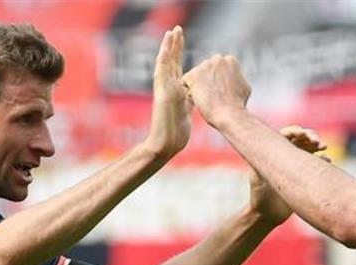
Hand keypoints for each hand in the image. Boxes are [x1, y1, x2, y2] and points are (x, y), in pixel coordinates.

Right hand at [144, 26, 191, 159]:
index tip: (181, 40)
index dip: (178, 53)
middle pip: (171, 61)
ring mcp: (164, 89)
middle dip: (174, 45)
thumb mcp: (185, 112)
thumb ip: (188, 101)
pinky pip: (161, 72)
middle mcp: (168, 87)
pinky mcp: (162, 93)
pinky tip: (165, 47)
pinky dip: (163, 58)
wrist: (165, 145)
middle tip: (177, 29)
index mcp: (175, 91)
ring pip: (165, 63)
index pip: (177, 67)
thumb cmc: (175, 134)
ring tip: (171, 32)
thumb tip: (195, 94)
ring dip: (168, 47)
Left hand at [182, 54, 250, 127]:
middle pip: (206, 70)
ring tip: (207, 100)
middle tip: (212, 97)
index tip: (221, 93)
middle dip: (207, 81)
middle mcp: (217, 59)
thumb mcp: (243, 87)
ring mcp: (204, 66)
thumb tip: (233, 78)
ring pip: (196, 76)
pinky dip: (190, 92)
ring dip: (198, 87)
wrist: (229, 114)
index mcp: (230, 60)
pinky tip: (199, 101)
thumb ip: (236, 78)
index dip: (218, 82)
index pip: (218, 69)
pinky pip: (186, 83)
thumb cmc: (238, 104)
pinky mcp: (193, 75)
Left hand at [248, 125, 328, 224]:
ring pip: (310, 148)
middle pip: (300, 139)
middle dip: (310, 137)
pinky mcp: (304, 175)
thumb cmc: (259, 196)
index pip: (286, 135)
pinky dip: (322, 159)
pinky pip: (316, 163)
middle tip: (319, 143)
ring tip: (324, 147)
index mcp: (273, 152)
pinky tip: (327, 160)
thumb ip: (260, 166)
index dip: (296, 131)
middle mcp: (285, 155)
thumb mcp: (257, 180)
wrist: (268, 214)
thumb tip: (261, 151)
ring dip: (318, 145)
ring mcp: (296, 164)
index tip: (303, 134)